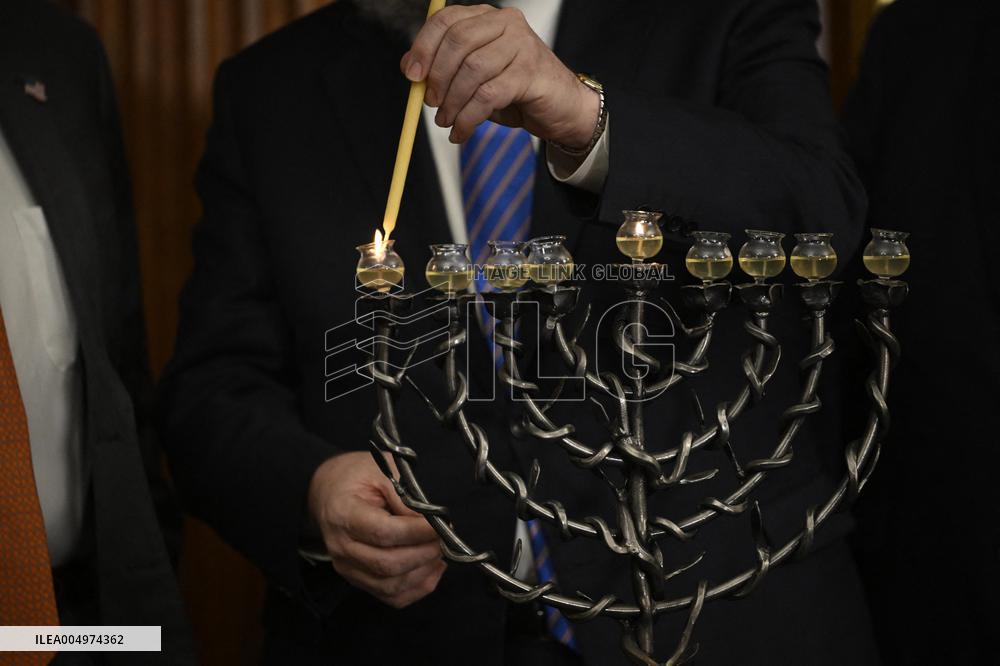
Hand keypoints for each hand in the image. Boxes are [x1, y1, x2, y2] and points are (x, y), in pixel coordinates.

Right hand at [308, 451, 444, 607]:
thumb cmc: (358, 476)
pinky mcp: (358, 580)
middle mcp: (341, 547)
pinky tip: (432, 567)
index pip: (382, 532)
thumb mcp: (382, 470)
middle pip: (387, 564)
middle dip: (423, 553)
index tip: (439, 524)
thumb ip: (405, 495)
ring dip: (423, 572)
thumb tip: (432, 522)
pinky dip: (418, 587)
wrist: (330, 492)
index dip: (416, 532)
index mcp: (343, 514)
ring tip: (440, 551)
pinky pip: (391, 596)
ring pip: (391, 585)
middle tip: (444, 538)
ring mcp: (348, 568)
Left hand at [401, 5, 599, 145]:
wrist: (560, 109)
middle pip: (458, 42)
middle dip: (438, 77)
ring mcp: (522, 45)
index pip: (446, 20)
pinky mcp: (530, 72)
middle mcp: (506, 24)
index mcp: (488, 18)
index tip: (412, 74)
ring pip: (472, 71)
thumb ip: (445, 68)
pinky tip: (461, 132)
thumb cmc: (516, 91)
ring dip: (452, 103)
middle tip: (432, 103)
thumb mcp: (475, 76)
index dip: (423, 46)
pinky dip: (468, 118)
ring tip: (446, 122)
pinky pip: (488, 95)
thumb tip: (410, 68)